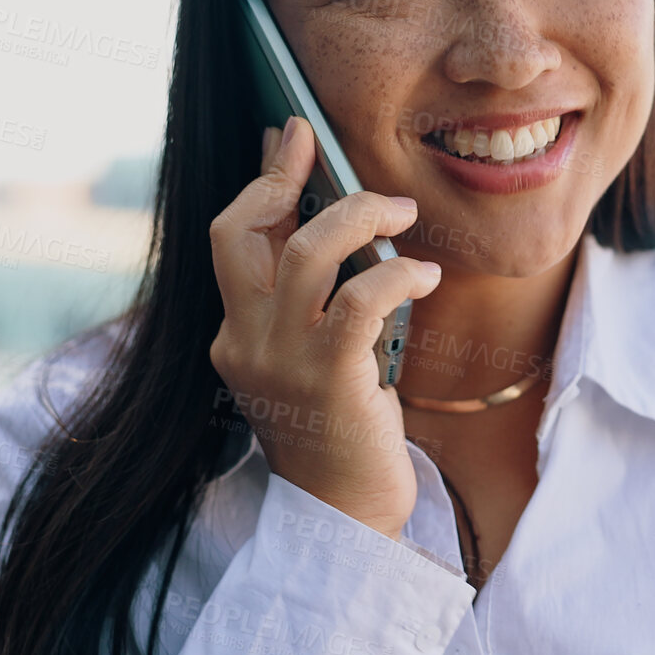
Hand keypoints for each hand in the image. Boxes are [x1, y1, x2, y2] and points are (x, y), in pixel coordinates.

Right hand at [208, 117, 441, 539]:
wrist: (348, 517)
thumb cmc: (341, 430)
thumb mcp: (311, 353)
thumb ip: (310, 293)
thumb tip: (326, 214)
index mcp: (234, 335)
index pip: (231, 238)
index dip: (262, 181)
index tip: (287, 138)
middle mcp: (244, 343)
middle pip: (240, 231)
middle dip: (284, 176)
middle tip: (323, 146)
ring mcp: (280, 362)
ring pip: (309, 253)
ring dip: (360, 216)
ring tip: (401, 211)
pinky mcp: (329, 378)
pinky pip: (359, 299)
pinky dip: (396, 273)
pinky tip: (423, 273)